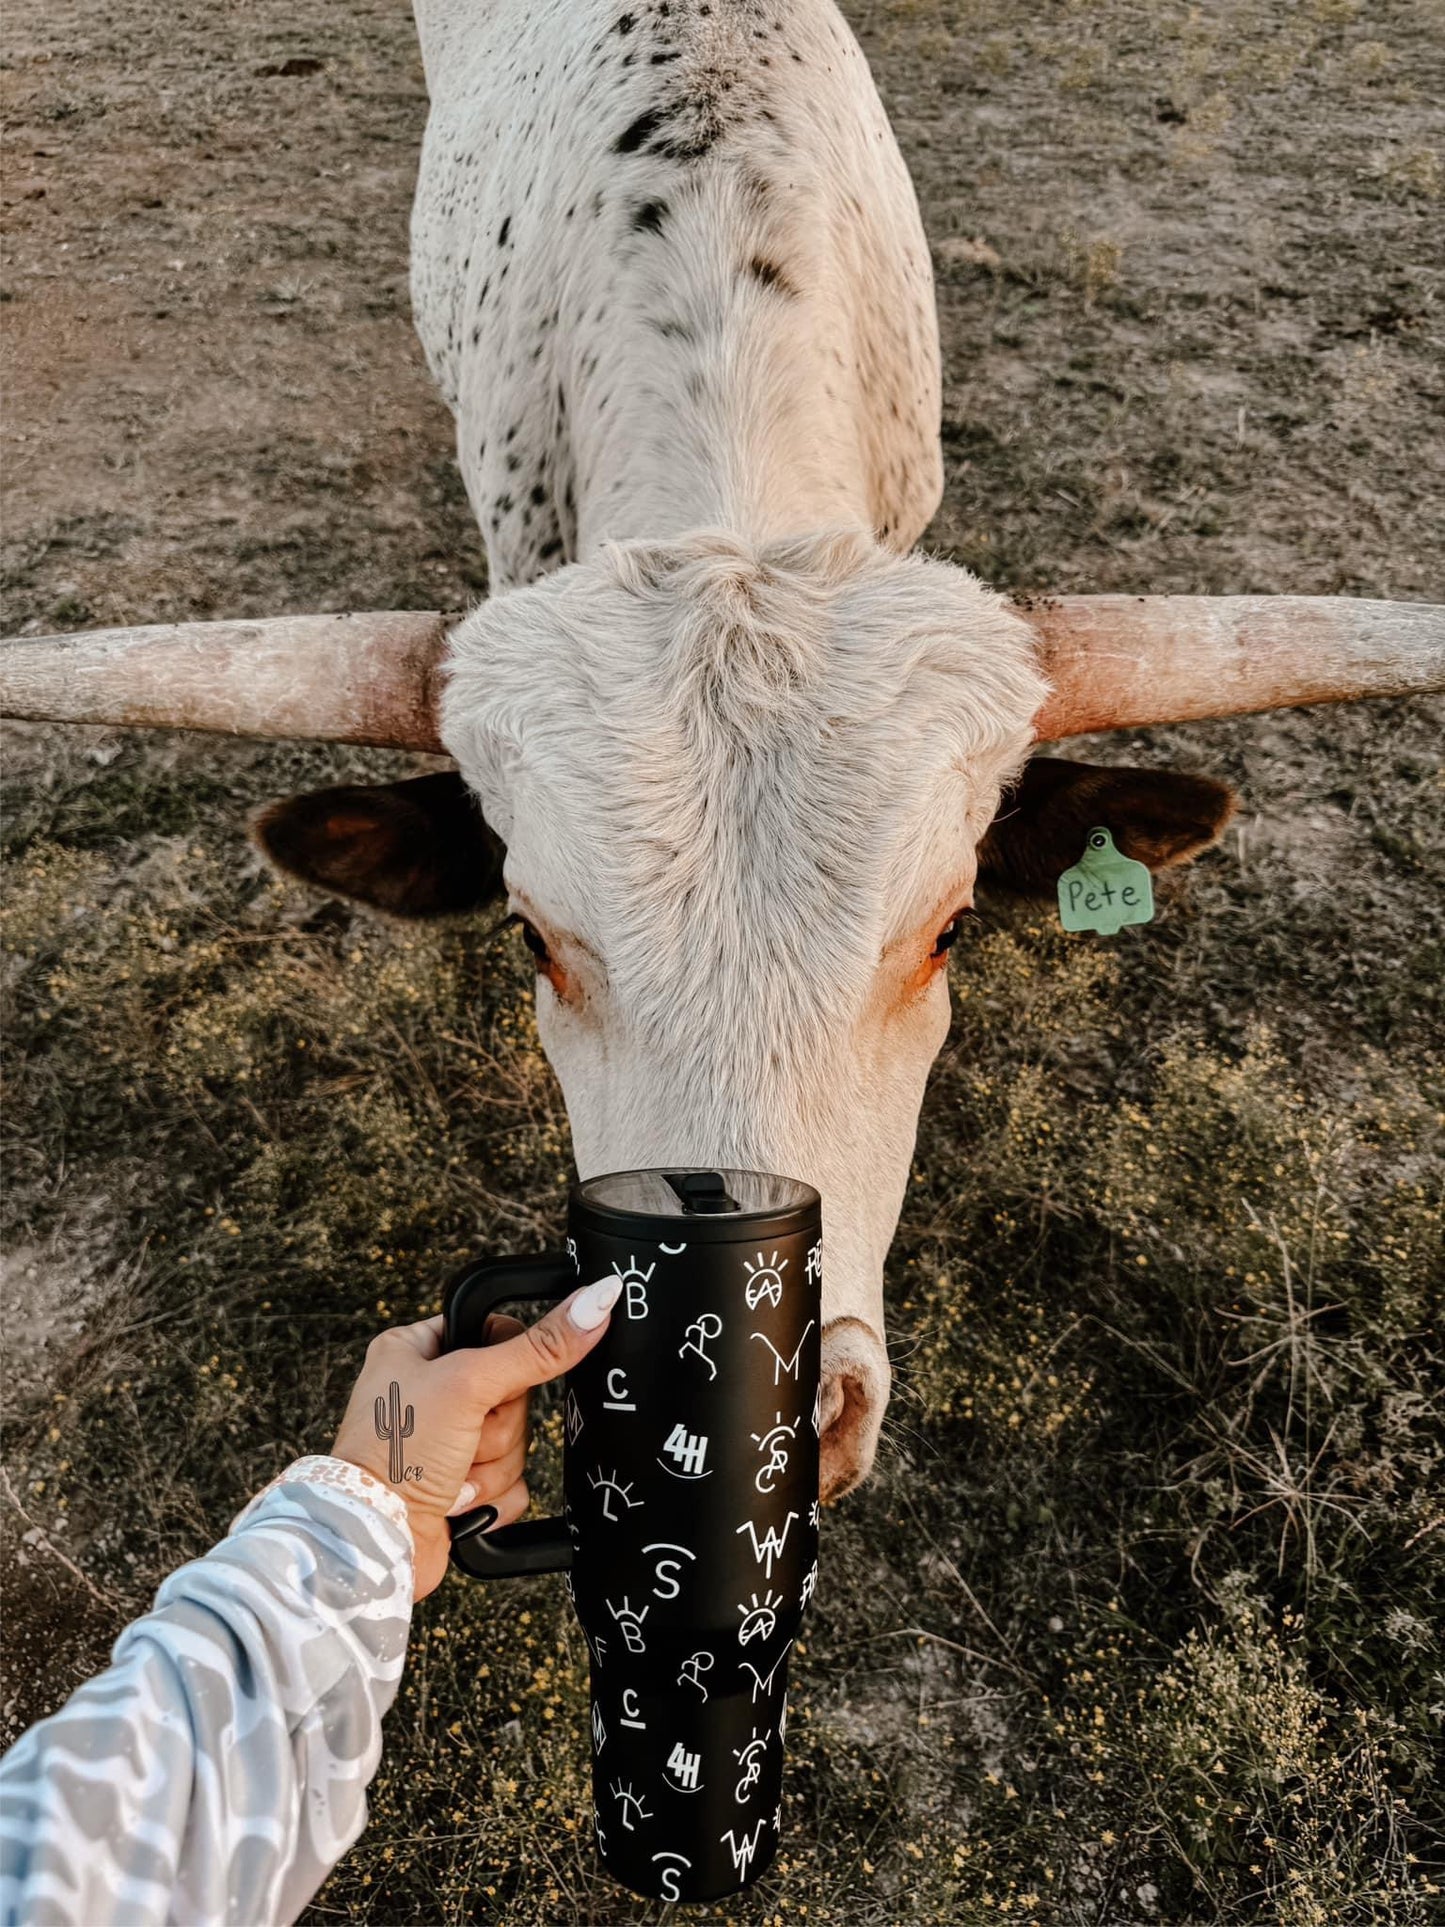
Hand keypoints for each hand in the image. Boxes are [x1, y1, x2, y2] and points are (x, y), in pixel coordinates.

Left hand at [331, 1276, 619, 1596]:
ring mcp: (446, 1443)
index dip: (506, 1364)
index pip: (498, 1334)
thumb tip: (594, 1302)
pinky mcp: (461, 1487)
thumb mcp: (469, 1384)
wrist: (376, 1540)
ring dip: (490, 1467)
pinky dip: (491, 1496)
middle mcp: (430, 1394)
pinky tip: (458, 1501)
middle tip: (461, 1437)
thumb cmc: (393, 1454)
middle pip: (514, 1397)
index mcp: (416, 1351)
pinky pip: (512, 1483)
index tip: (487, 1384)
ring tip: (451, 1475)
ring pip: (516, 1443)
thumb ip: (538, 1348)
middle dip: (495, 1428)